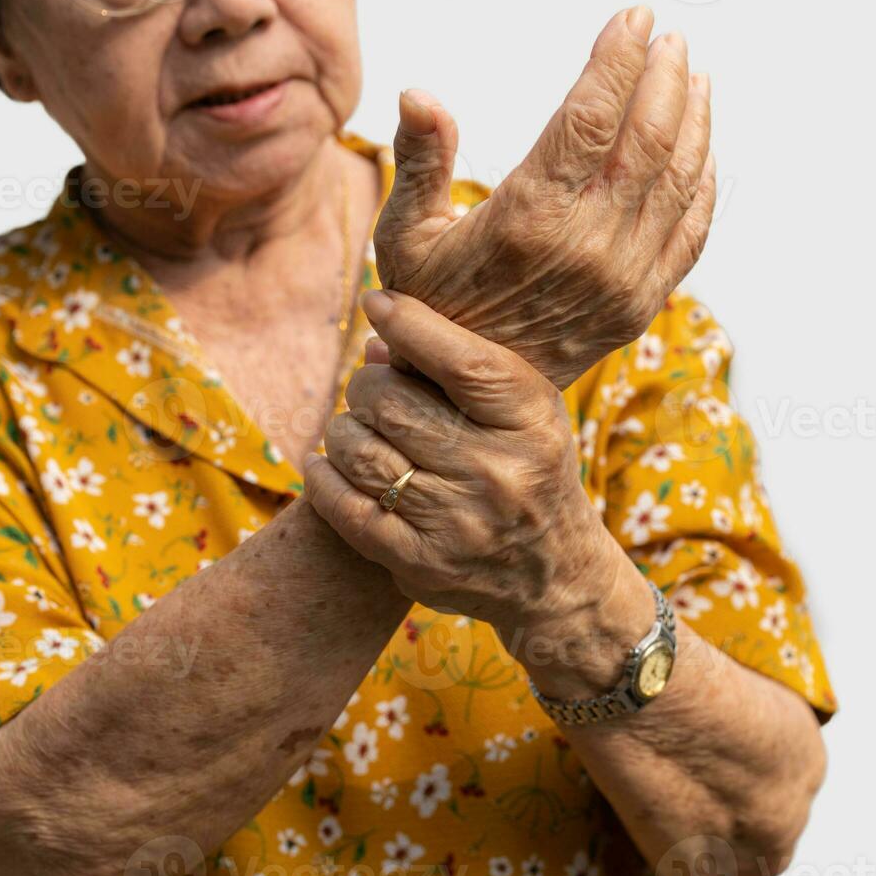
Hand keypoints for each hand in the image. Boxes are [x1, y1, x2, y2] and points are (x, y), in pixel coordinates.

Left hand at [302, 289, 628, 638]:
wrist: (551, 574)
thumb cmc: (529, 468)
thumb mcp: (523, 411)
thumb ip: (461, 369)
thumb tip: (376, 340)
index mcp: (531, 423)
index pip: (463, 361)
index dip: (410, 323)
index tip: (376, 301)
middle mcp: (499, 473)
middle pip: (392, 403)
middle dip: (367, 387)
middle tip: (371, 391)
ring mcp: (458, 523)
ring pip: (360, 451)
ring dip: (344, 431)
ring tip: (357, 429)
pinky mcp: (420, 563)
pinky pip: (344, 507)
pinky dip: (324, 478)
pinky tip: (325, 464)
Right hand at [374, 6, 716, 390]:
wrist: (467, 400)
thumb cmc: (430, 308)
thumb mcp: (405, 236)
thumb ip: (420, 160)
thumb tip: (419, 93)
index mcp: (528, 218)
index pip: (589, 117)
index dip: (618, 59)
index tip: (635, 18)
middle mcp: (585, 247)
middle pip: (648, 139)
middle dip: (665, 77)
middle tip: (670, 40)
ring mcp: (622, 279)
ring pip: (679, 180)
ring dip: (693, 120)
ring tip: (694, 77)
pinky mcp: (641, 305)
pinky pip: (691, 232)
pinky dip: (704, 183)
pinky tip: (702, 148)